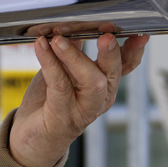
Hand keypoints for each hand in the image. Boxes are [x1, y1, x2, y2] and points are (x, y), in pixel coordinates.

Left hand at [9, 31, 148, 166]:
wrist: (30, 138)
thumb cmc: (49, 104)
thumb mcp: (63, 72)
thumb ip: (72, 52)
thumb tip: (75, 28)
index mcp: (104, 85)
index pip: (126, 66)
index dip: (133, 51)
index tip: (137, 33)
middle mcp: (99, 98)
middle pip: (112, 74)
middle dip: (111, 54)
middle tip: (105, 35)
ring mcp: (82, 109)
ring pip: (91, 82)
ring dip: (75, 56)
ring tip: (59, 39)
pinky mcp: (61, 115)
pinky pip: (59, 86)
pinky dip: (50, 63)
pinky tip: (41, 47)